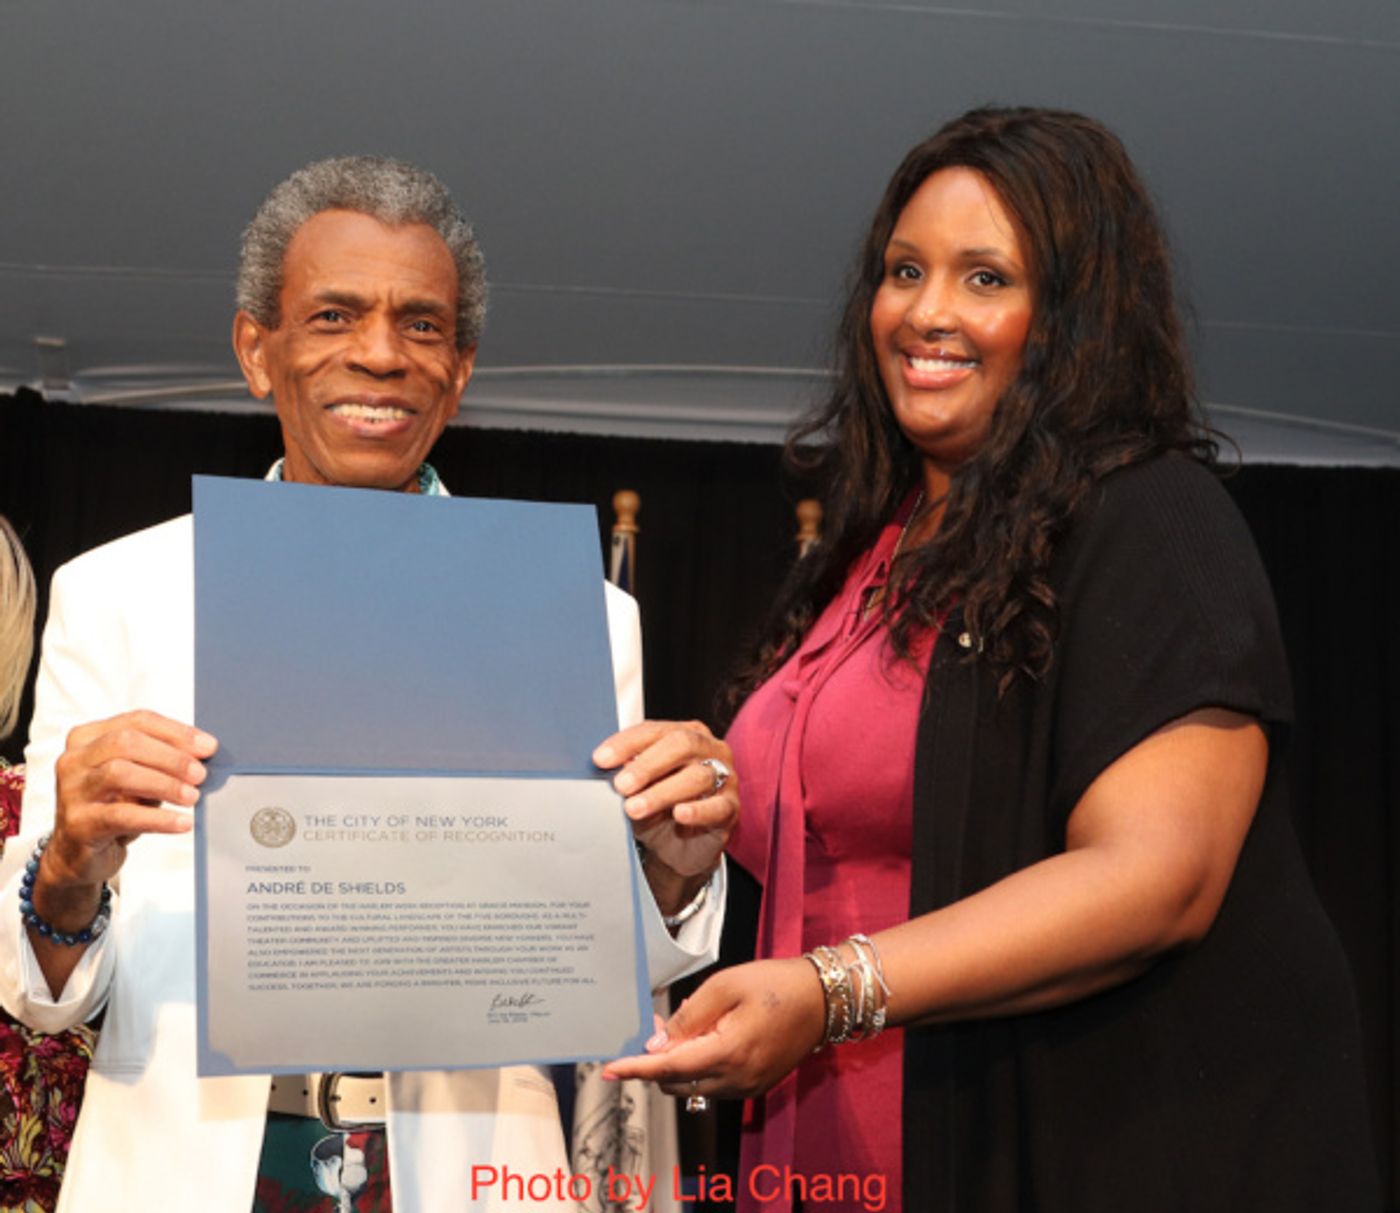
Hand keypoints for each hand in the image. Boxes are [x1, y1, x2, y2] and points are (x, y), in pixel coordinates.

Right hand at [45, 709, 217, 893]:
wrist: (80, 853)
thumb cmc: (114, 806)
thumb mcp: (139, 776)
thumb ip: (161, 760)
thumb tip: (204, 753)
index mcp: (88, 737)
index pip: (138, 721)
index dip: (176, 732)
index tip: (208, 747)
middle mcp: (74, 759)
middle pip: (126, 742)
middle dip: (171, 757)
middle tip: (200, 774)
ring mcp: (72, 791)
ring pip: (119, 774)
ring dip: (164, 784)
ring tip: (192, 797)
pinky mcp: (77, 823)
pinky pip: (121, 815)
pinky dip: (157, 818)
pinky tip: (182, 823)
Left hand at [593, 720, 737, 881]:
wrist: (678, 848)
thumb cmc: (658, 807)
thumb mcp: (638, 788)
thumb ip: (628, 774)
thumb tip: (606, 767)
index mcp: (686, 733)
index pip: (655, 730)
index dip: (627, 743)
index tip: (600, 760)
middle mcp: (710, 749)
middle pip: (681, 744)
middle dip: (647, 764)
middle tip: (621, 785)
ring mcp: (725, 777)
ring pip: (697, 776)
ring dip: (662, 792)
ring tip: (635, 808)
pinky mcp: (731, 808)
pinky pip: (718, 807)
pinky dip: (697, 811)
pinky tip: (679, 815)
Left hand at [602, 957, 825, 1099]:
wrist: (823, 999)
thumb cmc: (776, 984)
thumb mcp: (725, 986)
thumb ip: (688, 1018)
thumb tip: (657, 1045)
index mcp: (728, 1054)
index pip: (668, 1068)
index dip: (635, 1069)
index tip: (609, 1070)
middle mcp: (737, 1080)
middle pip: (676, 1083)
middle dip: (658, 1061)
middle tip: (657, 1026)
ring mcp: (748, 1087)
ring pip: (694, 1087)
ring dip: (679, 1064)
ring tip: (686, 1026)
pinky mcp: (755, 1086)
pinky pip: (714, 1085)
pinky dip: (699, 1067)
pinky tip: (707, 1037)